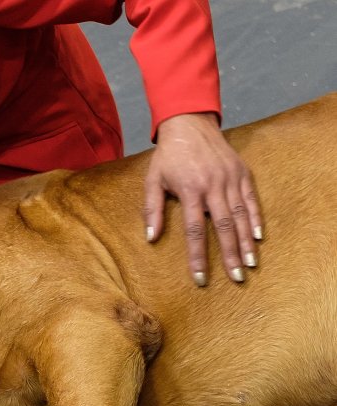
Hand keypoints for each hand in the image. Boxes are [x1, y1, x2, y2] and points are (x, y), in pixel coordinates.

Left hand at [144, 113, 262, 285]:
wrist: (189, 125)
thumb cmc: (168, 156)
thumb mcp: (152, 180)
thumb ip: (152, 209)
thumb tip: (150, 237)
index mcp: (189, 190)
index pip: (195, 230)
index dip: (198, 256)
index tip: (200, 278)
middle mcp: (212, 186)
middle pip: (223, 227)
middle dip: (229, 255)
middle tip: (236, 278)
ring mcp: (229, 179)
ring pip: (240, 216)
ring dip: (245, 242)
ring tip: (250, 264)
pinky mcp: (241, 173)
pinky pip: (250, 200)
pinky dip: (255, 219)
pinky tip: (258, 237)